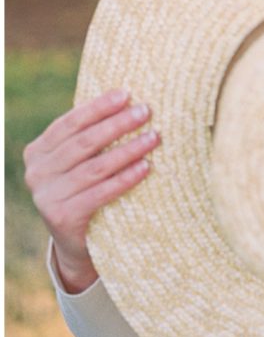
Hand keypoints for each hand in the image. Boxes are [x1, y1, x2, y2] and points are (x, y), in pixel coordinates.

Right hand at [23, 90, 158, 292]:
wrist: (77, 242)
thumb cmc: (86, 188)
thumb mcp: (80, 161)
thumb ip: (90, 135)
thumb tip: (127, 99)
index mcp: (38, 151)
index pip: (70, 122)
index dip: (98, 107)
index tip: (126, 94)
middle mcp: (37, 172)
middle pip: (84, 142)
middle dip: (118, 124)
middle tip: (146, 111)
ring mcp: (46, 196)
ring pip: (95, 167)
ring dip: (128, 150)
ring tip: (154, 137)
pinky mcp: (61, 217)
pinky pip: (100, 193)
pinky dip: (125, 178)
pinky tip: (146, 167)